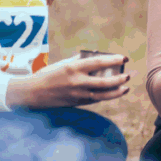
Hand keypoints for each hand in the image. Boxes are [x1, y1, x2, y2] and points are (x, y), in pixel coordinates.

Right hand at [7, 54, 130, 107]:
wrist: (32, 93)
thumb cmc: (48, 75)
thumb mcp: (63, 64)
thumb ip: (79, 61)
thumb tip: (95, 57)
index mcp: (73, 68)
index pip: (99, 63)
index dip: (114, 60)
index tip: (124, 58)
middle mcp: (77, 82)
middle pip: (104, 82)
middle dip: (119, 79)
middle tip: (128, 75)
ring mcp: (77, 95)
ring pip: (102, 95)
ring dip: (116, 92)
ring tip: (126, 88)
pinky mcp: (76, 103)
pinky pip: (94, 100)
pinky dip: (105, 97)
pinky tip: (112, 94)